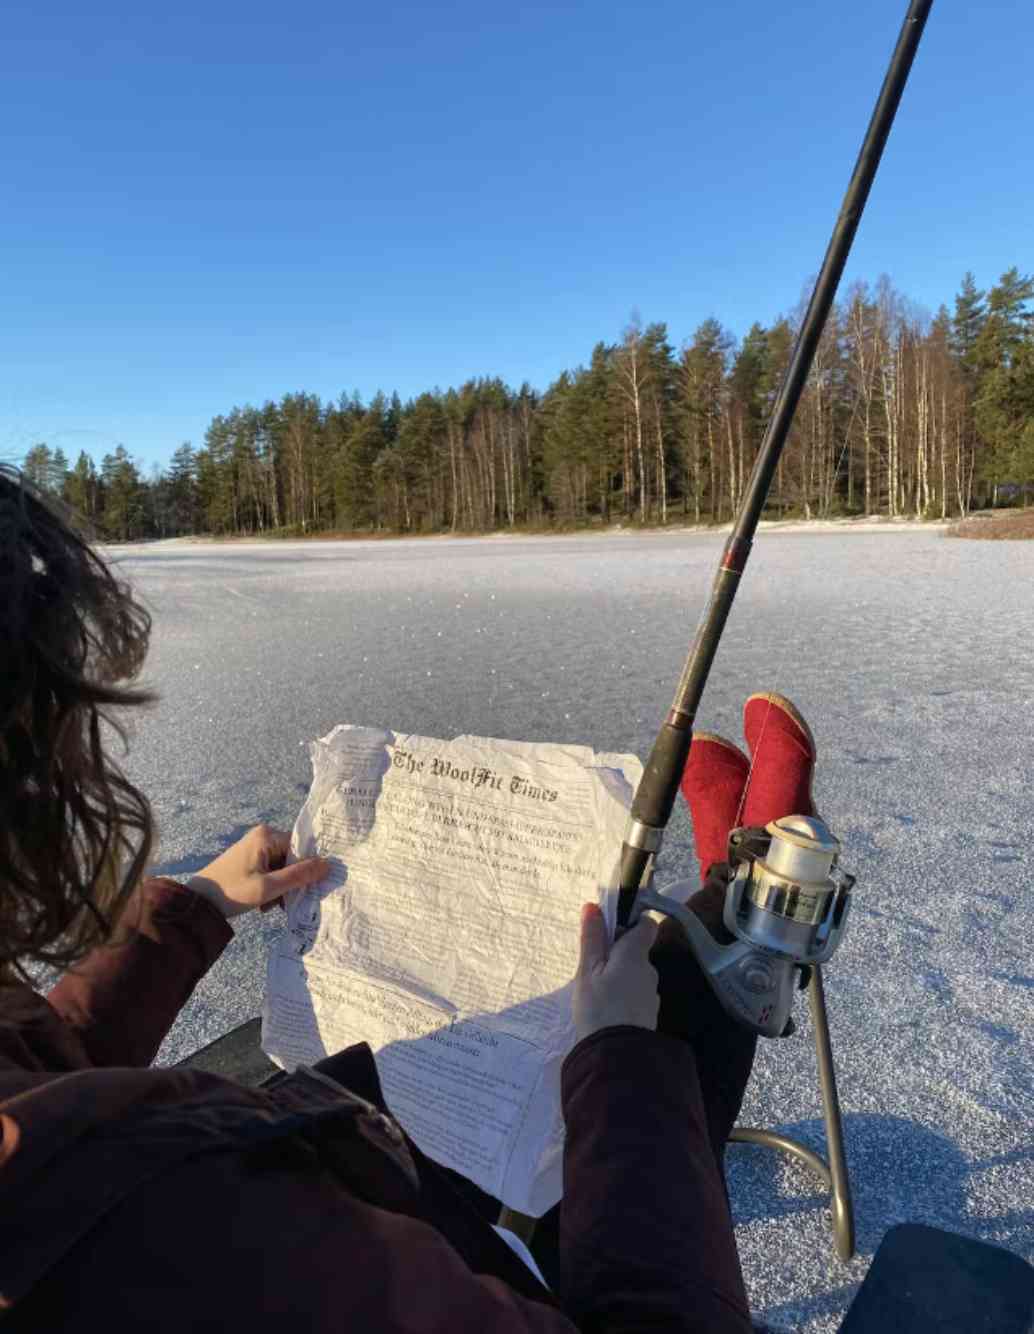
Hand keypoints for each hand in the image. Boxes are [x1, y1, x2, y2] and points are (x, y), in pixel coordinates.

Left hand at [185, 825, 329, 919]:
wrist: (198, 902)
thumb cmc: (233, 892)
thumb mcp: (269, 887)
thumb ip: (299, 876)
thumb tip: (328, 865)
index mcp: (267, 835)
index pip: (300, 847)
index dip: (307, 867)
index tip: (310, 887)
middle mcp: (262, 836)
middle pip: (291, 858)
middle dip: (290, 881)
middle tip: (283, 901)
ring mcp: (254, 847)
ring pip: (282, 867)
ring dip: (280, 888)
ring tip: (269, 905)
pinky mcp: (249, 859)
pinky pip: (270, 870)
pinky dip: (270, 886)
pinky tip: (264, 903)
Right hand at [572, 903, 658, 1044]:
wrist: (616, 1056)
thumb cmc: (598, 1007)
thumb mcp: (587, 970)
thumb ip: (592, 938)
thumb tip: (593, 906)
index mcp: (636, 955)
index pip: (646, 926)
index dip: (631, 923)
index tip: (610, 932)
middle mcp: (650, 971)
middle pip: (637, 952)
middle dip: (618, 955)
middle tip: (592, 968)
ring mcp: (652, 995)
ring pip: (635, 976)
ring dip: (620, 978)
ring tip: (596, 993)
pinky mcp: (649, 1015)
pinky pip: (636, 996)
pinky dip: (624, 998)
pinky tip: (606, 1011)